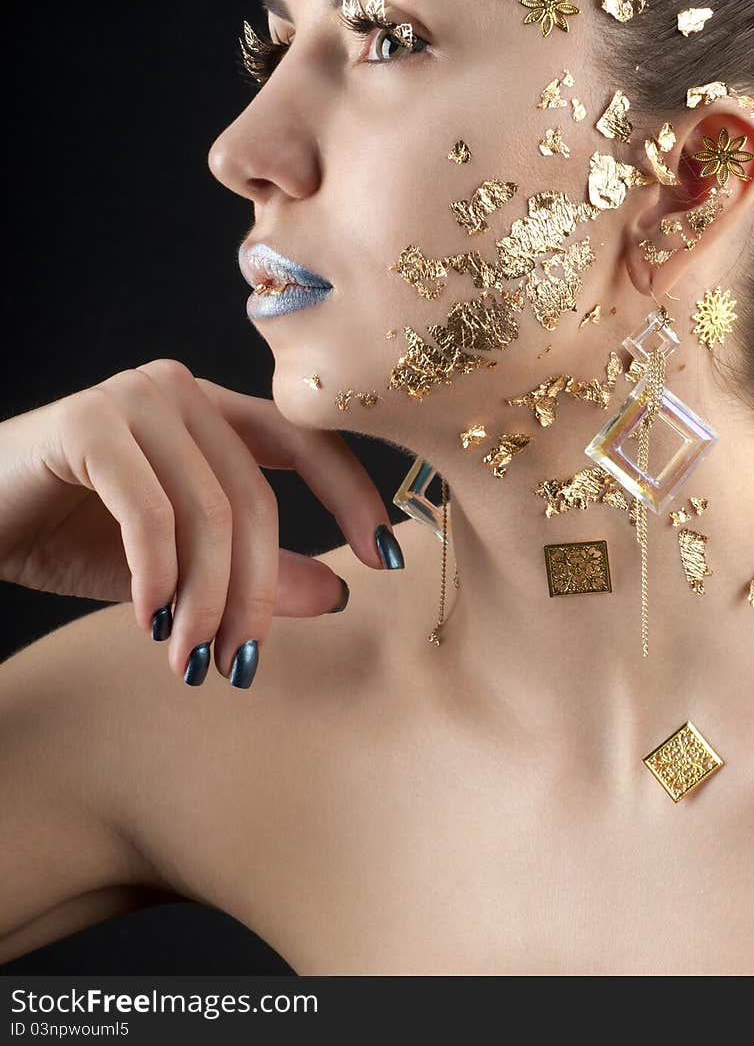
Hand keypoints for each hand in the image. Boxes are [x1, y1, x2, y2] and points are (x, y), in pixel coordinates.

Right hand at [0, 359, 398, 682]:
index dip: (355, 498)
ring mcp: (136, 397)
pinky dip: (156, 575)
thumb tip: (340, 594)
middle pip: (257, 497)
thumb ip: (253, 572)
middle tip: (238, 663)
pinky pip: (150, 511)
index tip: (386, 561)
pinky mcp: (88, 423)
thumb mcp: (176, 567)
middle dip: (257, 592)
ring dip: (206, 598)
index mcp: (214, 412)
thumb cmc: (65, 532)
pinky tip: (146, 618)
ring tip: (190, 658)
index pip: (310, 444)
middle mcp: (183, 392)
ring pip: (208, 509)